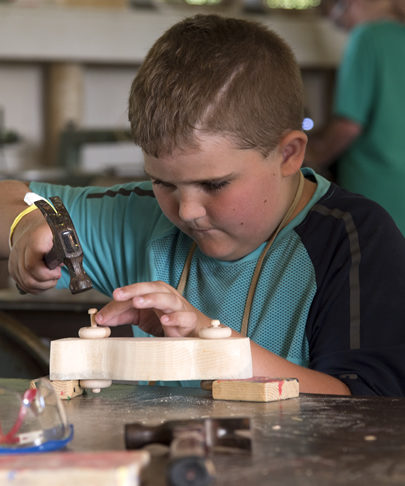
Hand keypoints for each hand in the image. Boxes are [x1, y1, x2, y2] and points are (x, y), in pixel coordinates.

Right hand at [8, 212, 60, 293]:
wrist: (34, 227)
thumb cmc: (50, 233)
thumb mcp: (62, 234)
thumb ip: (67, 247)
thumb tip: (70, 264)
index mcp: (35, 239)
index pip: (34, 264)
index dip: (47, 273)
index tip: (58, 271)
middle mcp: (21, 249)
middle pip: (30, 277)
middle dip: (47, 281)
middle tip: (57, 274)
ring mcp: (15, 259)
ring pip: (26, 284)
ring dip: (43, 286)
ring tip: (52, 278)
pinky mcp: (13, 268)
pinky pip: (23, 285)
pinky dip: (36, 287)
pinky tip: (44, 281)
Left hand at [95, 281, 211, 336]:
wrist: (194, 331)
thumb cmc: (168, 320)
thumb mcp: (142, 317)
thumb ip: (123, 315)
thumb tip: (100, 318)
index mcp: (156, 293)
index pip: (137, 291)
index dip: (122, 297)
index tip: (106, 307)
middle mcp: (168, 297)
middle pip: (152, 288)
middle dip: (135, 290)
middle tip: (118, 294)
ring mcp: (180, 308)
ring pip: (167, 299)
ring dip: (153, 298)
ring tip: (138, 302)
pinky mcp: (189, 321)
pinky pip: (183, 317)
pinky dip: (175, 318)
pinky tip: (164, 321)